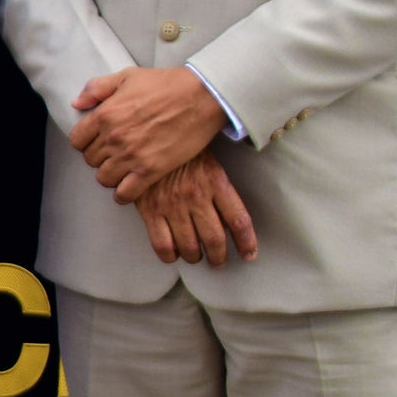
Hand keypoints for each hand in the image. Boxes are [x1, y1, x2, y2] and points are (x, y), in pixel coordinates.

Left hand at [70, 65, 228, 201]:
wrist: (201, 96)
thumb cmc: (166, 84)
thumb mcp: (127, 76)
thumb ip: (97, 88)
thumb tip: (76, 103)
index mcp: (104, 115)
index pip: (77, 141)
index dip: (85, 142)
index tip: (96, 141)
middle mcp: (114, 138)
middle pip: (90, 160)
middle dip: (99, 157)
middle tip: (113, 153)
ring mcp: (131, 156)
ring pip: (104, 178)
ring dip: (110, 175)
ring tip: (121, 169)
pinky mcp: (151, 170)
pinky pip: (125, 193)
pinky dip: (123, 194)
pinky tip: (128, 187)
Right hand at [132, 157, 260, 266]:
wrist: (148, 135)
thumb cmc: (182, 150)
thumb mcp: (209, 162)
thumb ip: (221, 189)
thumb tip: (230, 220)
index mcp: (216, 182)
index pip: (239, 221)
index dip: (247, 243)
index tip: (249, 255)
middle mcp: (197, 197)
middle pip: (215, 240)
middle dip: (219, 257)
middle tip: (218, 260)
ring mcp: (173, 205)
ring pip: (190, 247)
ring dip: (195, 257)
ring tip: (195, 255)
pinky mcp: (150, 210)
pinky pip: (162, 245)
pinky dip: (170, 256)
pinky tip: (173, 254)